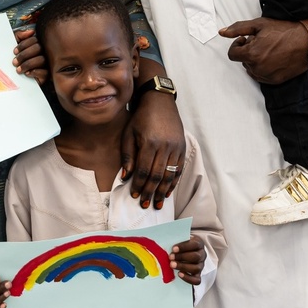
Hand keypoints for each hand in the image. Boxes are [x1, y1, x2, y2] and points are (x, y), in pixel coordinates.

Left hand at [12, 28, 46, 83]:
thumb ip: (19, 35)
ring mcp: (47, 63)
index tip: (14, 52)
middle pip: (38, 48)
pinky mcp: (47, 75)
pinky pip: (46, 72)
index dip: (23, 45)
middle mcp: (44, 52)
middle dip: (24, 55)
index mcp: (37, 44)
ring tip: (18, 69)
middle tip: (14, 62)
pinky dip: (36, 72)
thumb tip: (31, 31)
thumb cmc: (16, 59)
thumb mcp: (14, 44)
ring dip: (28, 64)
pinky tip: (27, 73)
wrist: (16, 78)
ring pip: (42, 60)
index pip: (34, 39)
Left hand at [122, 91, 184, 208]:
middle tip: (145, 205)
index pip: (143, 170)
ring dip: (163, 191)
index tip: (134, 196)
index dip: (139, 185)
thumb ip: (127, 156)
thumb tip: (125, 177)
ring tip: (157, 204)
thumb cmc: (140, 118)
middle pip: (157, 175)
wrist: (159, 102)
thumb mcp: (128, 133)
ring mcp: (176, 147)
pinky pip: (178, 169)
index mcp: (149, 142)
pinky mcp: (182, 147)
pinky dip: (173, 182)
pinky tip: (167, 191)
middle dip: (150, 192)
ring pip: (169, 175)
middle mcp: (165, 146)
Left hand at [170, 236, 205, 284]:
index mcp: (199, 244)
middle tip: (170, 257)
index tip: (173, 248)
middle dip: (182, 257)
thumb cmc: (181, 245)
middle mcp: (202, 255)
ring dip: (183, 267)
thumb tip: (165, 242)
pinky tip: (179, 274)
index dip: (184, 247)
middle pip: (196, 257)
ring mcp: (201, 266)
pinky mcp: (198, 275)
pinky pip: (197, 280)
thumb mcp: (180, 240)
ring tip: (172, 265)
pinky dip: (188, 278)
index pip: (195, 244)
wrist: (186, 253)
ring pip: (196, 268)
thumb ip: (176, 240)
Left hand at [218, 17, 307, 84]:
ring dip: (256, 60)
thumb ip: (238, 29)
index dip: (237, 45)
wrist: (307, 40)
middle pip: (243, 62)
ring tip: (269, 49)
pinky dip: (264, 68)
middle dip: (248, 51)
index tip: (246, 39)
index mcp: (251, 54)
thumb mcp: (259, 24)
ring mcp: (268, 76)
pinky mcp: (276, 80)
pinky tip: (275, 58)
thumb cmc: (284, 30)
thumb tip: (221, 32)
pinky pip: (262, 77)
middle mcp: (258, 68)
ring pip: (252, 70)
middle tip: (262, 42)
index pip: (232, 54)